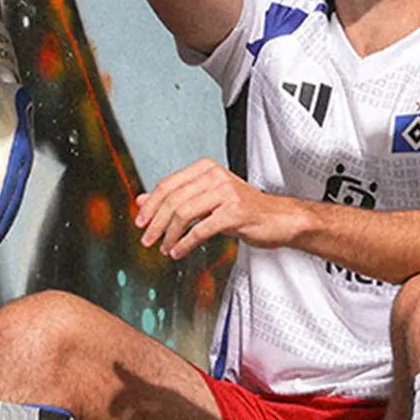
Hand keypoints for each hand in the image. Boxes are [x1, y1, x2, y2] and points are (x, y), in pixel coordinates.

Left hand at [134, 157, 297, 257]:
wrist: (279, 219)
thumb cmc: (242, 210)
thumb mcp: (206, 199)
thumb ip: (176, 198)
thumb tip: (141, 201)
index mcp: (205, 168)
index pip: (167, 184)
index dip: (150, 205)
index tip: (140, 222)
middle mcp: (215, 176)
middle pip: (173, 199)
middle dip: (156, 223)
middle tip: (147, 240)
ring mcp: (226, 193)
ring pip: (184, 213)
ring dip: (169, 235)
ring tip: (164, 248)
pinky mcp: (235, 212)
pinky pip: (201, 229)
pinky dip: (185, 243)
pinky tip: (178, 252)